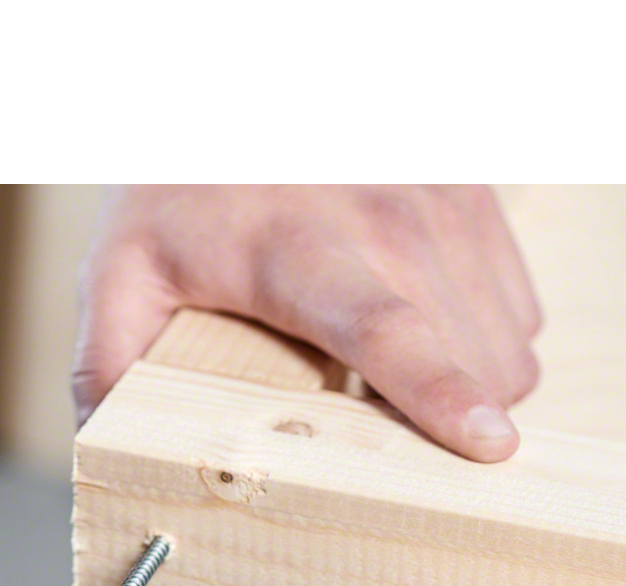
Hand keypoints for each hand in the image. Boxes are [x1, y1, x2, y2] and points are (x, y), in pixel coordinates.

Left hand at [74, 185, 542, 461]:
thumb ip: (106, 364)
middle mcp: (387, 218)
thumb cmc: (183, 185)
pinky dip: (484, 347)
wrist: (241, 94)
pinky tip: (426, 344)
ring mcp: (444, 201)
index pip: (382, 327)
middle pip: (466, 352)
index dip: (438, 390)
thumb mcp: (121, 270)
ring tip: (402, 394)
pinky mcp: (476, 197)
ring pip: (507, 340)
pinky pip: (519, 308)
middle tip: (394, 452)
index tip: (486, 445)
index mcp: (295, 248)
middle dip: (448, 425)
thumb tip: (107, 450)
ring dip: (470, 389)